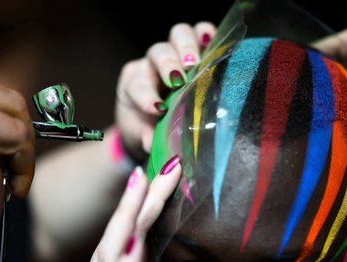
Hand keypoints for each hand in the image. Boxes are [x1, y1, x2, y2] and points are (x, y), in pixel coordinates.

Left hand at [115, 21, 215, 157]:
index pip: (139, 86)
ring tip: (196, 63)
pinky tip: (213, 40)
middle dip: (169, 65)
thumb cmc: (146, 126)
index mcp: (134, 85)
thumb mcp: (141, 134)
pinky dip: (206, 33)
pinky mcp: (192, 48)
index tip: (158, 109)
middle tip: (178, 80)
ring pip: (178, 35)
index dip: (148, 97)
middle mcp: (151, 65)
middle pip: (158, 52)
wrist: (150, 117)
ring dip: (187, 47)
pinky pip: (199, 32)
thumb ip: (145, 136)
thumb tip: (151, 144)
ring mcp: (173, 53)